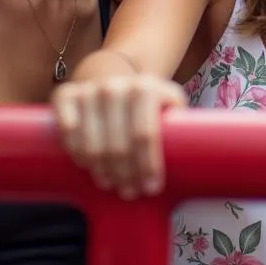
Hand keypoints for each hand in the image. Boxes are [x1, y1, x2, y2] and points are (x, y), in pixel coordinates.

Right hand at [53, 67, 186, 198]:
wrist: (112, 72)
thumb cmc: (146, 101)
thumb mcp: (168, 102)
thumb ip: (181, 122)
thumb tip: (199, 156)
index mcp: (145, 87)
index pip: (145, 134)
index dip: (148, 165)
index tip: (151, 188)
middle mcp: (116, 86)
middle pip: (118, 146)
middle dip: (125, 175)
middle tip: (129, 192)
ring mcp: (89, 90)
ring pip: (91, 144)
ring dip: (100, 170)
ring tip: (110, 183)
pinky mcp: (66, 95)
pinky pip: (66, 130)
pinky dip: (74, 150)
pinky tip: (85, 163)